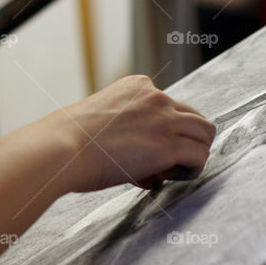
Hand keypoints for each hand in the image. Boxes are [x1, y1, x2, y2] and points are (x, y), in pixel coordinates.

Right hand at [47, 75, 215, 191]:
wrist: (59, 149)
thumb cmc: (70, 143)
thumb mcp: (102, 122)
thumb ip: (129, 133)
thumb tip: (151, 168)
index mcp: (138, 86)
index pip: (170, 107)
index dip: (164, 133)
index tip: (145, 152)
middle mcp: (155, 96)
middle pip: (195, 118)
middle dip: (186, 141)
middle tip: (166, 164)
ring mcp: (164, 119)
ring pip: (205, 133)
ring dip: (194, 154)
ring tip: (173, 172)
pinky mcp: (168, 145)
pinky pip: (200, 155)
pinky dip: (192, 169)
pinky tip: (172, 178)